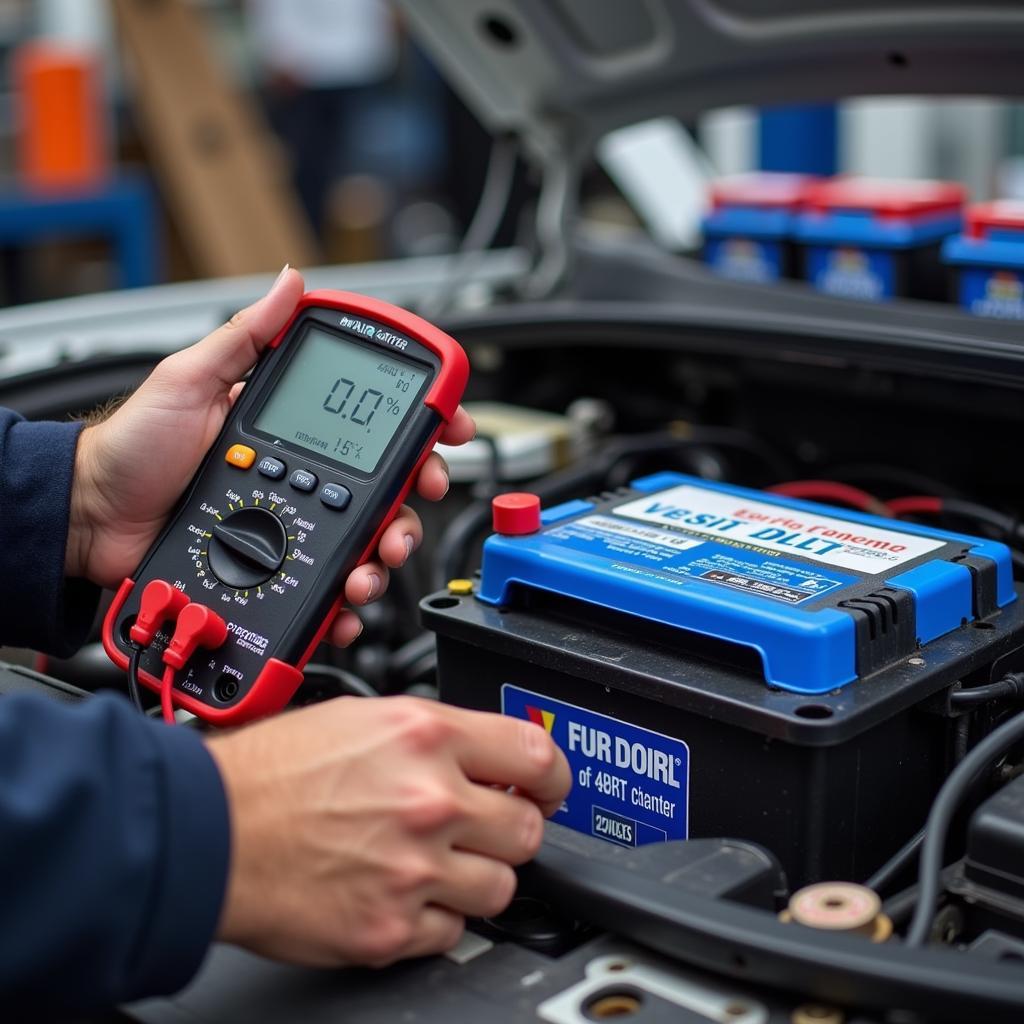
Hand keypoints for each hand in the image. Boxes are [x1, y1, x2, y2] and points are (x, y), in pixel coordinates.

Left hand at [66, 267, 474, 645]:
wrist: (93, 519)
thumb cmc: (134, 446)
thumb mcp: (190, 379)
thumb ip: (244, 336)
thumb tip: (290, 281)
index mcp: (293, 429)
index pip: (373, 420)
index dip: (422, 422)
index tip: (450, 427)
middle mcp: (304, 475)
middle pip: (386, 484)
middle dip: (416, 494)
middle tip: (417, 499)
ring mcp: (294, 523)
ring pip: (368, 537)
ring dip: (388, 549)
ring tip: (376, 560)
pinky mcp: (281, 566)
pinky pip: (330, 582)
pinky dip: (349, 595)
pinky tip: (349, 598)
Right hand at [208, 696, 571, 965]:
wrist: (208, 830)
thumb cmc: (271, 772)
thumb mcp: (362, 718)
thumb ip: (434, 736)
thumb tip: (484, 756)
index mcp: (425, 736)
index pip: (536, 755)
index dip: (552, 775)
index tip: (549, 786)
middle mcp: (430, 799)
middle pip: (528, 829)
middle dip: (509, 828)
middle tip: (482, 827)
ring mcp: (415, 868)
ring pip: (501, 886)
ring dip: (477, 876)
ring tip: (434, 863)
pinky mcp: (391, 927)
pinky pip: (453, 930)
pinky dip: (436, 916)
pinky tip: (401, 892)